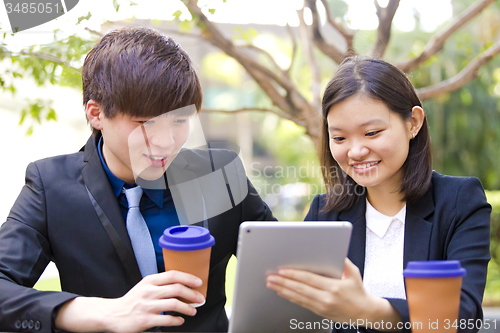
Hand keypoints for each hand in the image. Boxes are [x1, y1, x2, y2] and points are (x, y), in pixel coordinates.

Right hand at [55, 270, 204, 332]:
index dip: (188, 278)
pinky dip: (177, 320)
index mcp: (150, 280)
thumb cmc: (132, 300)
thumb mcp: (145, 286)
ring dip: (188, 308)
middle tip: (200, 299)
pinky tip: (180, 321)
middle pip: (177, 289)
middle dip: (192, 294)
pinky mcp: (145, 320)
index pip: (173, 275)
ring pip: (174, 304)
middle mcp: (149, 291)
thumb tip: (183, 284)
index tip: (198, 282)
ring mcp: (147, 306)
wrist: (113, 314)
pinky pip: (167, 319)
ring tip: (192, 311)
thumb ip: (161, 284)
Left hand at [266, 259, 400, 329]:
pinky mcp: (319, 312)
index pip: (309, 279)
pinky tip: (282, 292)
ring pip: (298, 297)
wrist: (364, 313)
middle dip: (283, 282)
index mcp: (334, 287)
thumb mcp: (354, 273)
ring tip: (271, 284)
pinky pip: (301, 304)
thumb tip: (333, 250)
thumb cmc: (358, 291)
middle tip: (270, 277)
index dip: (294, 275)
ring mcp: (322, 306)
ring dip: (283, 290)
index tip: (282, 270)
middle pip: (300, 288)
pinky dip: (290, 297)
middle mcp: (326, 298)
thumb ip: (343, 261)